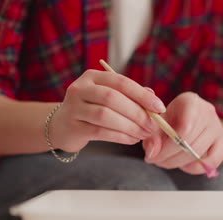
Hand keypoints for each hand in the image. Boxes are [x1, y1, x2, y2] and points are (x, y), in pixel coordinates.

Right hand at [50, 70, 164, 151]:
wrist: (62, 126)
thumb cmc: (93, 110)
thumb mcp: (110, 98)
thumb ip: (131, 96)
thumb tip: (153, 97)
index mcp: (93, 77)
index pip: (121, 82)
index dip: (142, 95)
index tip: (159, 108)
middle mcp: (81, 88)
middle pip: (112, 98)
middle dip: (137, 113)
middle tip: (153, 126)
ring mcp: (73, 107)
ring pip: (105, 115)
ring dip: (130, 126)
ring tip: (144, 134)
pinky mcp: (73, 126)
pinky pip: (100, 132)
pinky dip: (120, 136)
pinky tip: (132, 139)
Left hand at [142, 92, 222, 174]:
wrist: (190, 119)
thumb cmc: (170, 120)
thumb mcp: (157, 124)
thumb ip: (151, 137)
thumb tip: (152, 153)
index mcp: (190, 101)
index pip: (184, 127)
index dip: (167, 146)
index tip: (152, 154)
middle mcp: (208, 111)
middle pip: (189, 142)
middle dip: (167, 157)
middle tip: (155, 161)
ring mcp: (218, 127)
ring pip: (197, 153)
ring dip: (177, 163)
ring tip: (164, 162)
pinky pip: (211, 162)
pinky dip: (195, 168)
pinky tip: (183, 164)